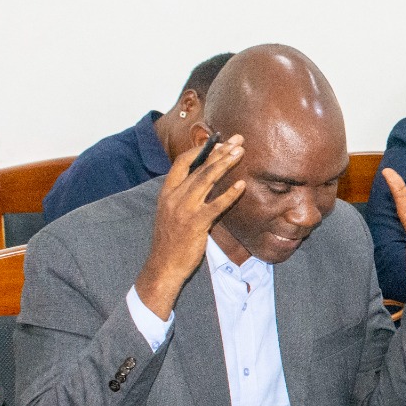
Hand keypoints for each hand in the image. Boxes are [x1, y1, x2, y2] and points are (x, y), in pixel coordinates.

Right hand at [134, 135, 245, 319]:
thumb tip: (204, 181)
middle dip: (219, 151)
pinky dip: (229, 195)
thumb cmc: (171, 240)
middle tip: (237, 140)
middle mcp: (173, 197)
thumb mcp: (172, 213)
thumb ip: (185, 196)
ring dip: (225, 164)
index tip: (218, 141)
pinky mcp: (195, 224)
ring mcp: (184, 209)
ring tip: (240, 152)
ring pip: (206, 180)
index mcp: (167, 192)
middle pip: (199, 167)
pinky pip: (215, 206)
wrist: (163, 266)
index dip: (201, 150)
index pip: (182, 162)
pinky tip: (242, 186)